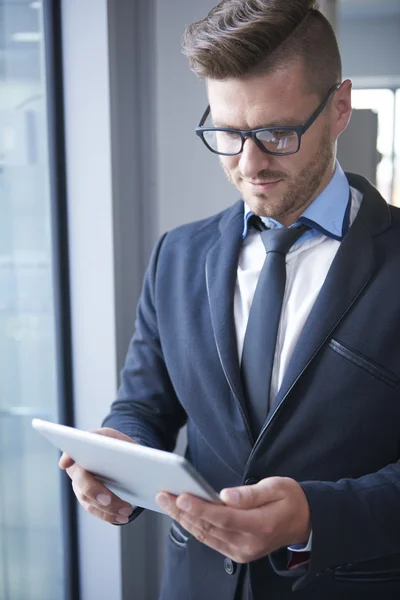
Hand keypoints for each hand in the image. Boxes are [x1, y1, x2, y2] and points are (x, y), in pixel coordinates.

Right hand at [59, 427, 136, 524]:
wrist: (123, 458)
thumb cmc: (119, 445)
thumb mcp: (121, 439)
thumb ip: (119, 444)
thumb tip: (125, 457)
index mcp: (85, 446)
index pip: (72, 450)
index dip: (68, 457)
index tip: (66, 463)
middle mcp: (77, 466)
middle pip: (81, 480)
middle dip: (94, 491)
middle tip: (107, 500)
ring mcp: (80, 484)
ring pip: (88, 499)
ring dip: (107, 508)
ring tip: (126, 511)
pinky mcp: (87, 498)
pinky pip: (94, 509)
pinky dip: (108, 515)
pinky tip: (122, 517)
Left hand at [156, 477, 310, 562]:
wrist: (304, 521)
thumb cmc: (290, 499)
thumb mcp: (277, 486)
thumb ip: (251, 493)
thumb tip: (226, 495)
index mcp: (261, 525)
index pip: (223, 518)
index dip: (200, 508)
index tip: (181, 497)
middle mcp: (249, 543)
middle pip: (209, 528)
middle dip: (183, 511)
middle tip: (163, 495)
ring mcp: (242, 552)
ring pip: (206, 536)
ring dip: (183, 520)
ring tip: (167, 502)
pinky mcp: (238, 553)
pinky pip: (211, 540)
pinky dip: (194, 527)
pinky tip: (182, 515)